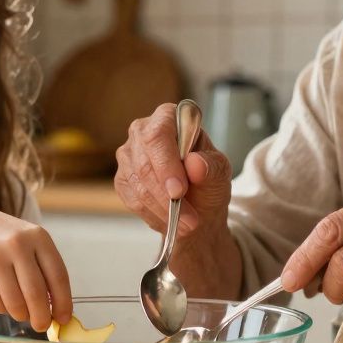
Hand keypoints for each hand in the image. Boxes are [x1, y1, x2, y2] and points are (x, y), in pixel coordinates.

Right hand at [0, 205, 72, 331]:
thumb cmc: (4, 239)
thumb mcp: (29, 241)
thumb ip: (45, 269)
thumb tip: (56, 309)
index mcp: (38, 237)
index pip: (58, 276)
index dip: (63, 303)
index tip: (63, 319)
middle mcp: (17, 245)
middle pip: (36, 294)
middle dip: (42, 317)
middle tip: (41, 325)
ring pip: (15, 303)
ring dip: (21, 315)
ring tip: (21, 313)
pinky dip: (3, 309)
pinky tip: (3, 301)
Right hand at [114, 102, 233, 236]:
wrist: (197, 207)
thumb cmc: (207, 180)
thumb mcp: (220, 173)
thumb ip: (211, 166)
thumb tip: (195, 164)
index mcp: (169, 117)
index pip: (158, 135)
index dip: (166, 164)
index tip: (179, 191)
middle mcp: (142, 131)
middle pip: (144, 163)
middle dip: (166, 196)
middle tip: (189, 218)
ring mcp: (128, 155)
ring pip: (138, 185)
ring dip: (163, 210)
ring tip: (187, 224)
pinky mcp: (122, 179)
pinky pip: (132, 200)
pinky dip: (153, 215)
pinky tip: (170, 219)